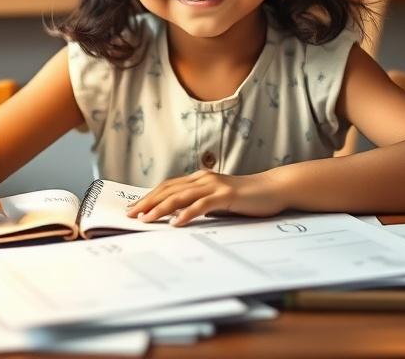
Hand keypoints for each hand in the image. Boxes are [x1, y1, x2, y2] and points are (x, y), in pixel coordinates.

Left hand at [125, 170, 284, 226]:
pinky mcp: (226, 196)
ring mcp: (215, 186)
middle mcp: (203, 179)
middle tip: (130, 215)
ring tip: (146, 219)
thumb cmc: (246, 198)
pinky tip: (176, 223)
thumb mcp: (219, 201)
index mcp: (199, 179)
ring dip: (161, 208)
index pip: (168, 187)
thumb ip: (201, 204)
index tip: (133, 209)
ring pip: (181, 196)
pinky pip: (202, 205)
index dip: (149, 197)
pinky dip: (187, 214)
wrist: (273, 189)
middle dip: (148, 203)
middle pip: (169, 190)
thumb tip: (179, 217)